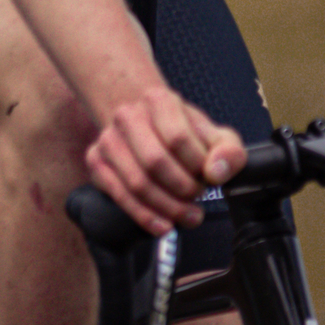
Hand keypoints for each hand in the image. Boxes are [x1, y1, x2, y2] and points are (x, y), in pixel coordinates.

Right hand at [84, 81, 243, 235]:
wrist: (143, 123)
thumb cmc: (180, 132)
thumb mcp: (212, 135)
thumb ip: (228, 150)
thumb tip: (217, 173)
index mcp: (158, 100)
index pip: (178, 138)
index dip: (198, 166)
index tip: (210, 177)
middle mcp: (127, 116)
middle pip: (155, 162)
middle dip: (183, 188)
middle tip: (198, 197)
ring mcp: (108, 139)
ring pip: (137, 183)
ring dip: (167, 207)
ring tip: (188, 216)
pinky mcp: (96, 161)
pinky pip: (119, 195)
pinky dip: (144, 216)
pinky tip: (164, 225)